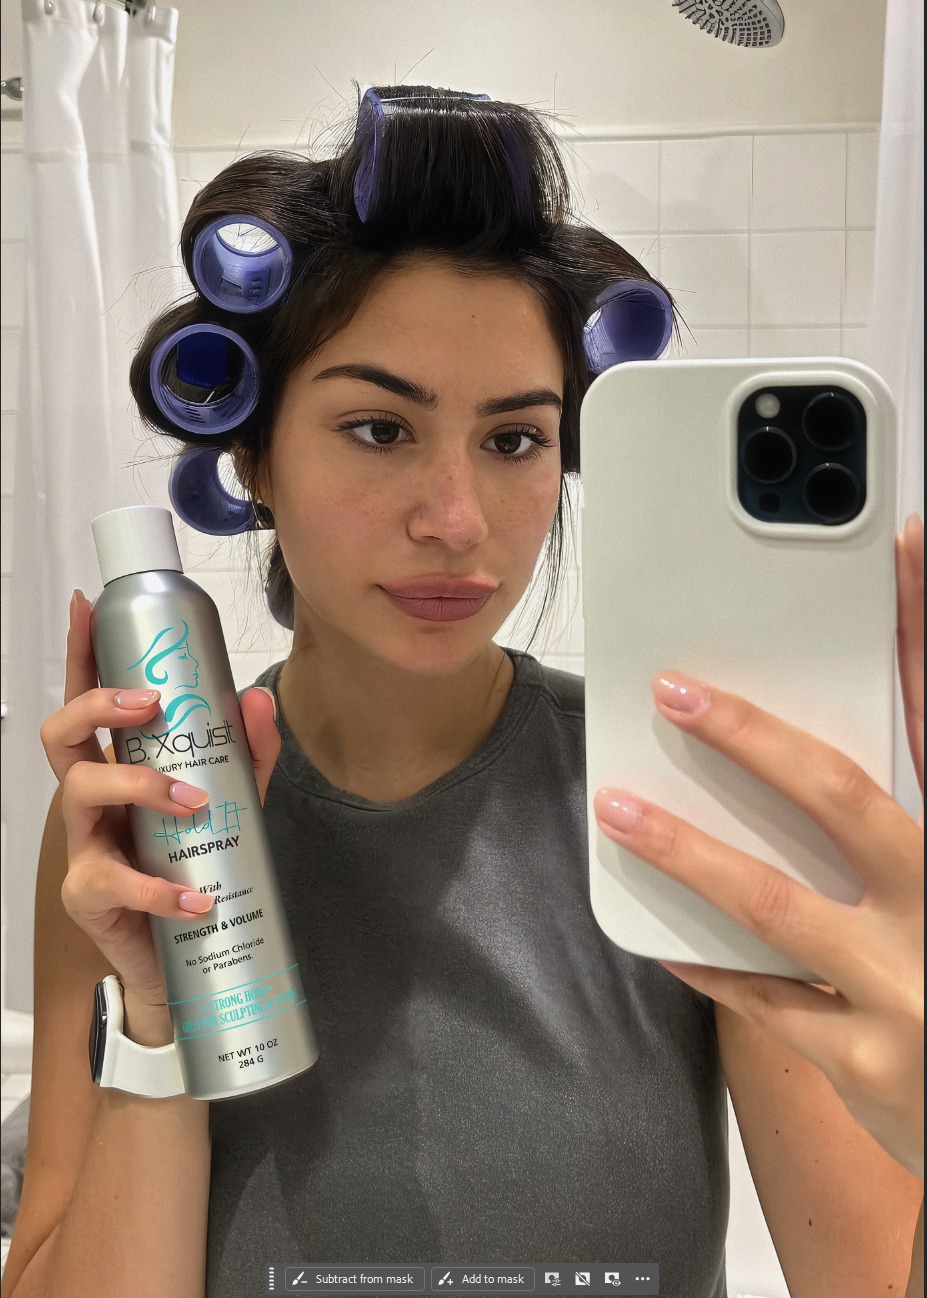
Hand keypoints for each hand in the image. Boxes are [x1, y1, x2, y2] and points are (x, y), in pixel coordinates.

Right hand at [40, 589, 280, 1010]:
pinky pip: (112, 881)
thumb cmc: (198, 866)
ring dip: (138, 785)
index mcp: (118, 767)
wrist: (186, 960)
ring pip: (79, 794)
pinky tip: (196, 899)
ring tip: (192, 802)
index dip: (84, 653)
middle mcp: (92, 800)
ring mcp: (84, 845)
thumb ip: (247, 755)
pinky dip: (160, 888)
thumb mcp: (235, 804)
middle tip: (148, 704)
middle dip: (98, 707)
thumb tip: (257, 700)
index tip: (88, 606)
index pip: (91, 702)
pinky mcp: (89, 896)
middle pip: (62, 735)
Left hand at [593, 515, 923, 1178]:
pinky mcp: (866, 1060)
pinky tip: (658, 932)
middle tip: (677, 691)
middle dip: (754, 739)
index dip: (923, 627)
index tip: (902, 546)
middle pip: (845, 797)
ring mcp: (909, 988)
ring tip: (619, 810)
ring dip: (689, 849)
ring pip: (776, 902)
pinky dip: (709, 963)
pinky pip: (765, 1001)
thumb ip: (912, 807)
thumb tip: (831, 767)